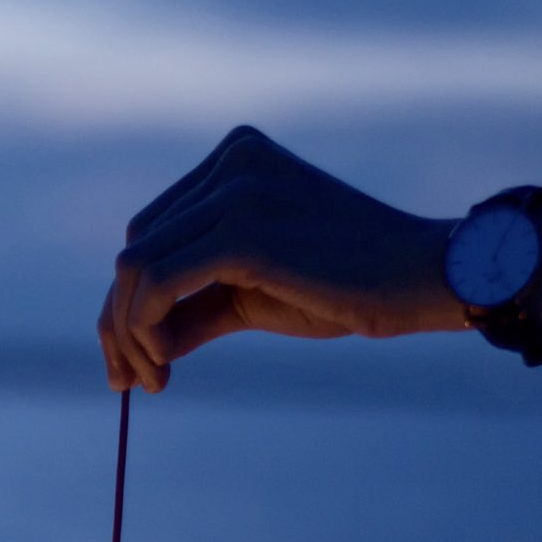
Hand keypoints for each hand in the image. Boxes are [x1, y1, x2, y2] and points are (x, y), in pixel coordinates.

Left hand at [99, 126, 459, 391]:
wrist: (421, 279)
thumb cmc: (348, 289)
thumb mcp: (255, 294)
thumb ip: (195, 307)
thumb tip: (136, 345)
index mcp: (235, 160)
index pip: (152, 231)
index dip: (129, 299)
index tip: (136, 359)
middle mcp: (231, 161)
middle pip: (136, 248)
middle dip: (120, 320)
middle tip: (129, 380)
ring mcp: (236, 190)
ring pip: (136, 266)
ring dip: (128, 332)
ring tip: (149, 379)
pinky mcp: (244, 231)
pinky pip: (159, 282)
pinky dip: (145, 328)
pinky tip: (163, 364)